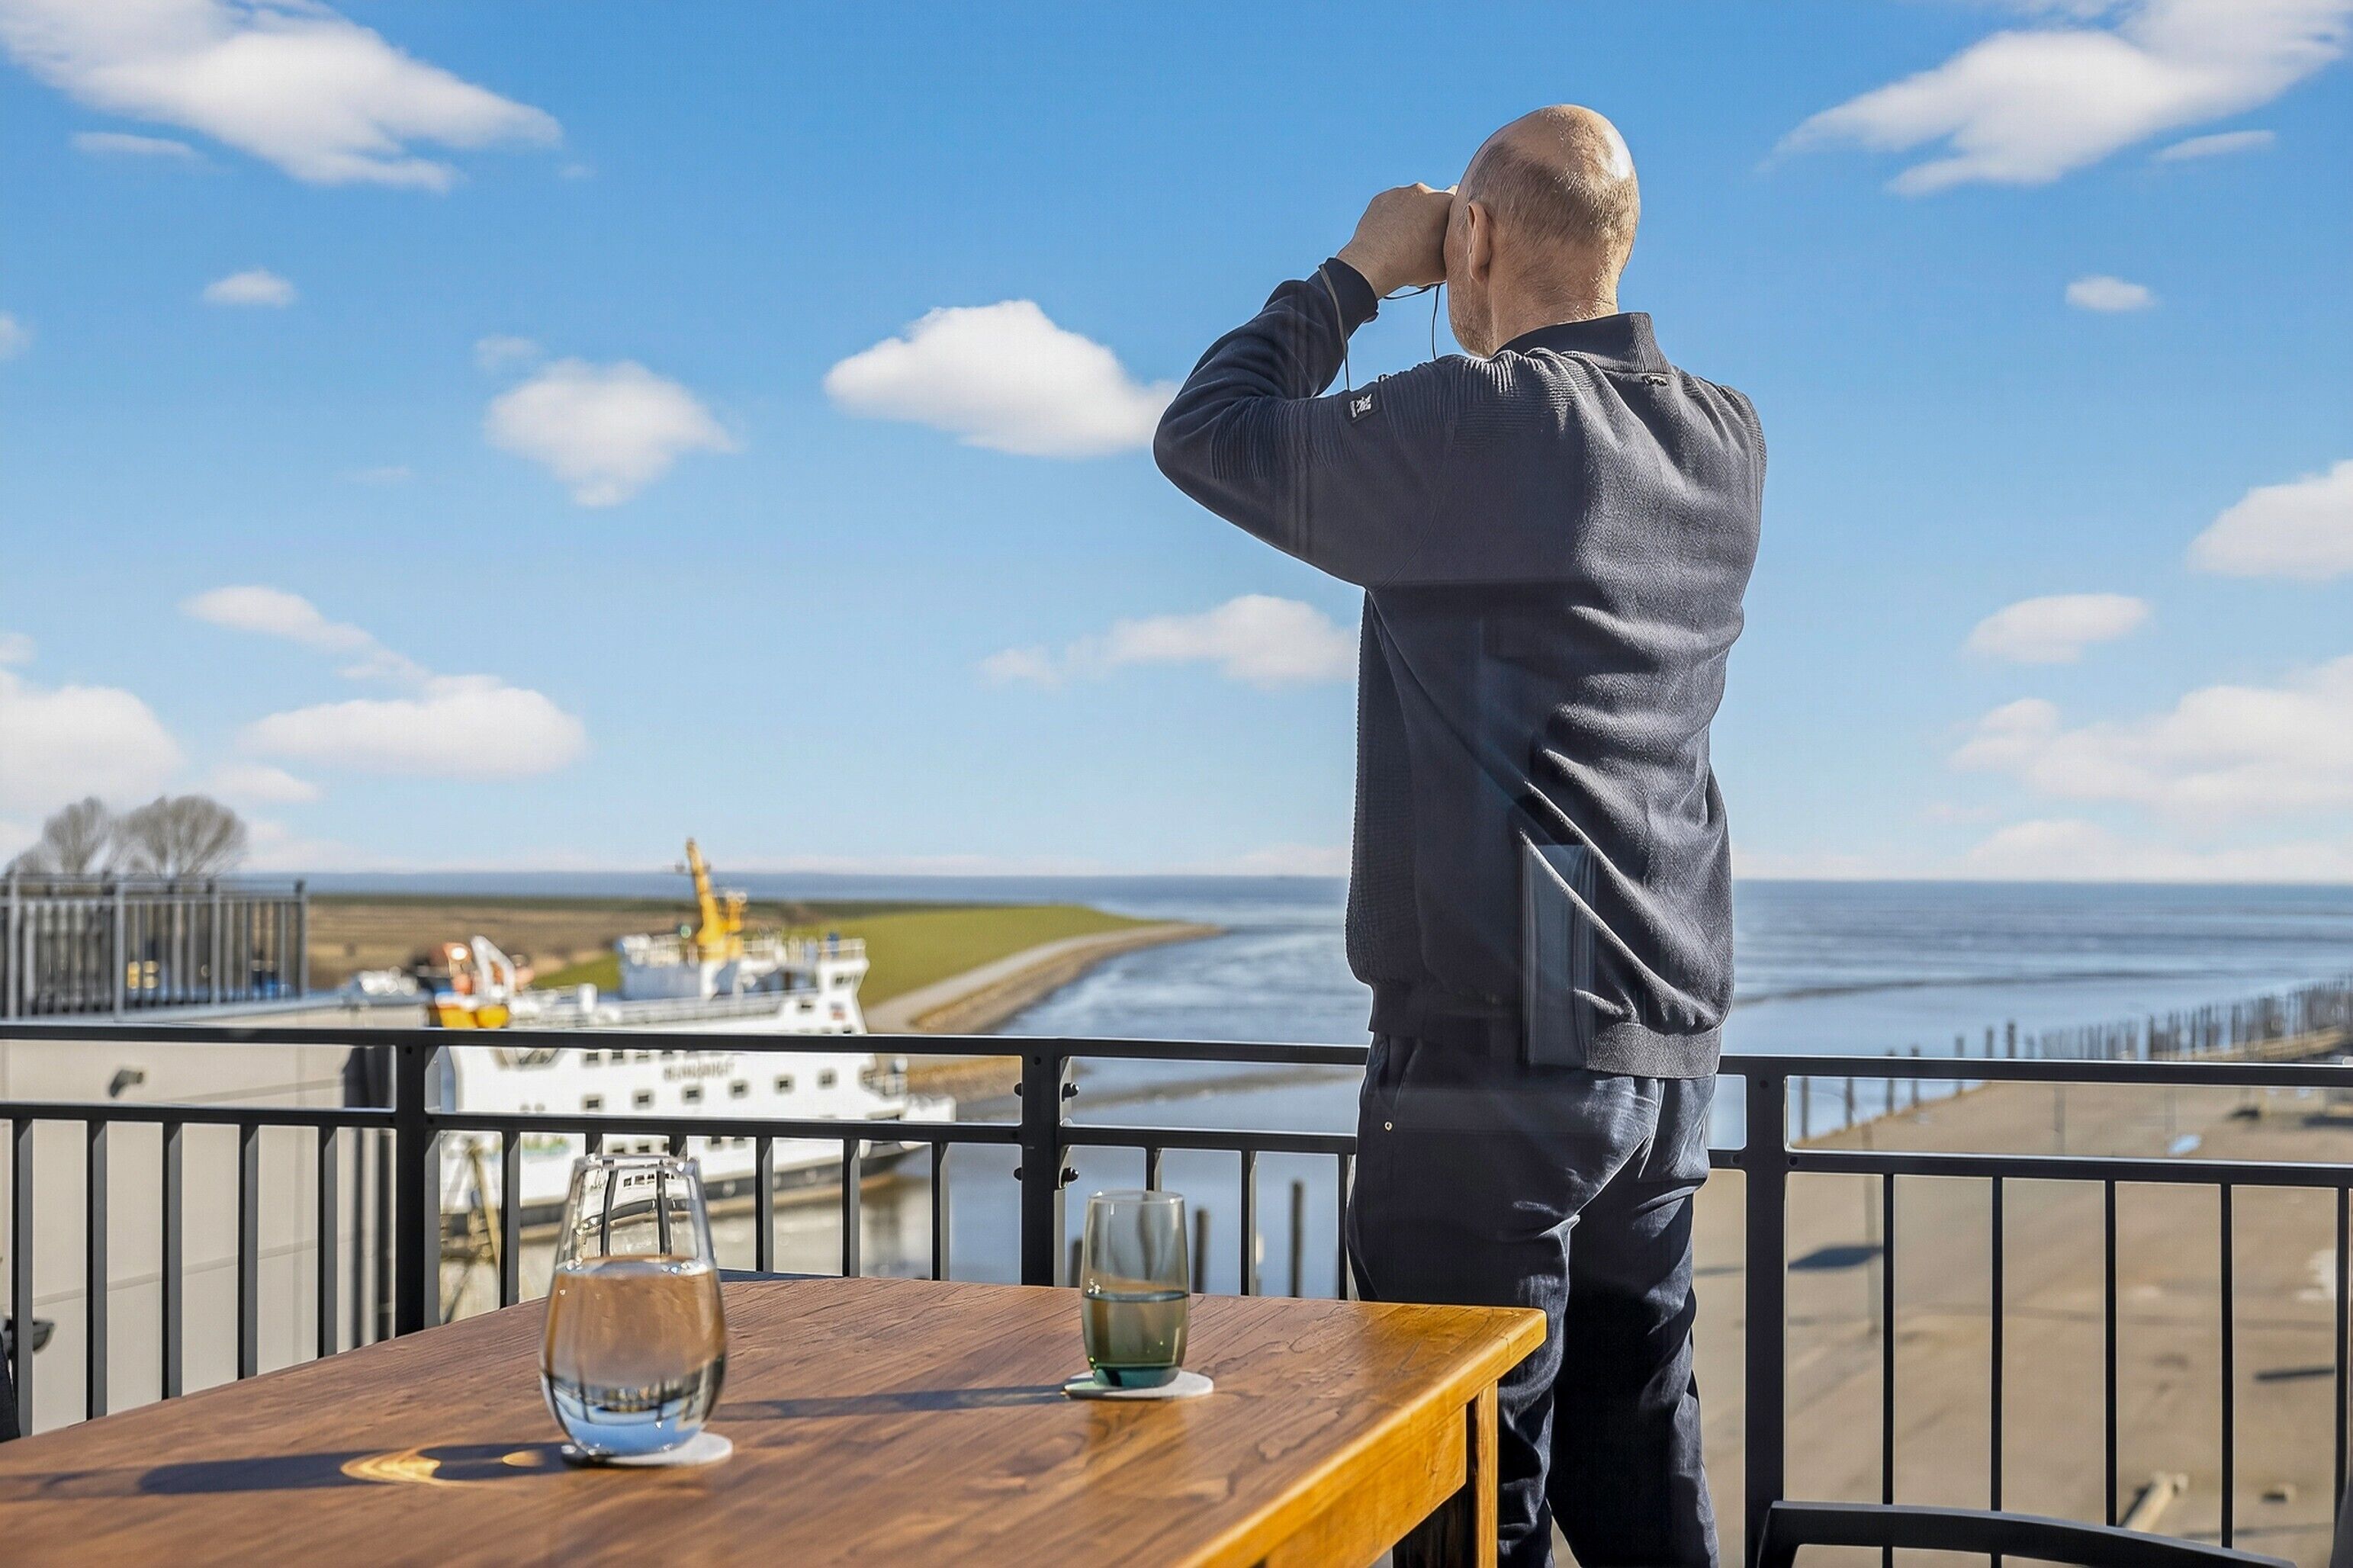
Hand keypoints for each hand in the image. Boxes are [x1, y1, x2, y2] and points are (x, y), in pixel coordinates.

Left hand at [1336, 183, 1452, 296]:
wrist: (1373, 264)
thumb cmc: (1412, 266)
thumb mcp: (1444, 265)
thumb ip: (1453, 250)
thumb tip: (1454, 250)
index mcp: (1444, 203)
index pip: (1459, 202)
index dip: (1453, 217)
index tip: (1447, 230)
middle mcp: (1423, 191)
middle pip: (1432, 202)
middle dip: (1430, 216)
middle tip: (1424, 239)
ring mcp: (1399, 192)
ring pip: (1410, 203)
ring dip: (1410, 216)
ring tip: (1403, 240)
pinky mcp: (1380, 199)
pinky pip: (1391, 206)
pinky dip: (1391, 218)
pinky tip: (1389, 236)